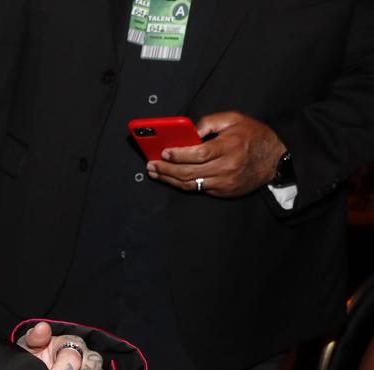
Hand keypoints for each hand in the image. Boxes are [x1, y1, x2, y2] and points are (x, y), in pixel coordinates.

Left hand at [147, 111, 285, 196]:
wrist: (277, 158)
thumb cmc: (253, 136)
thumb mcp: (234, 119)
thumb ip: (210, 122)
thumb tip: (188, 131)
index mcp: (229, 147)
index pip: (198, 154)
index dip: (178, 155)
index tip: (163, 152)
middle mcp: (227, 167)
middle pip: (189, 172)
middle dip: (166, 169)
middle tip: (151, 164)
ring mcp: (225, 182)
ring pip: (191, 184)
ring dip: (169, 179)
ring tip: (155, 172)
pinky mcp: (225, 192)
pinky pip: (199, 189)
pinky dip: (183, 184)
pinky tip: (171, 177)